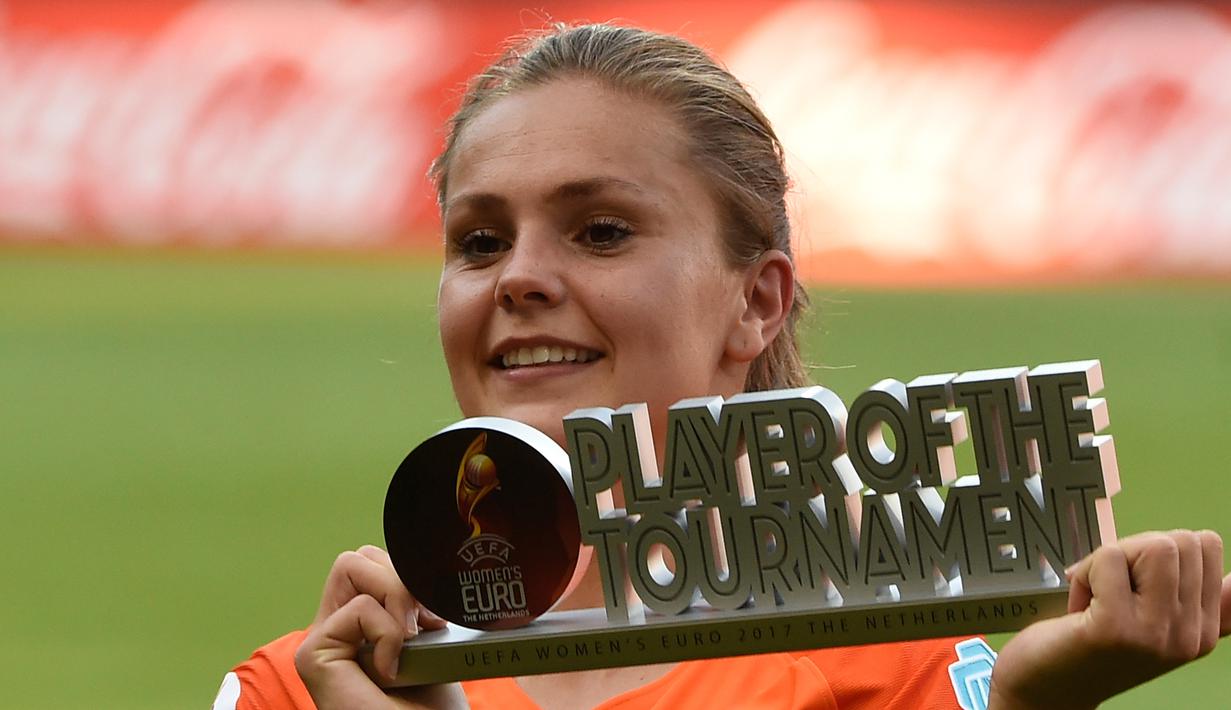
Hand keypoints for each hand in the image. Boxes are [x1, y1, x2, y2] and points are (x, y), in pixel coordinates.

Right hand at [293, 545, 463, 708]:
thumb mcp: (433, 644)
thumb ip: (415, 607)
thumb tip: (423, 568)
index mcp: (361, 628)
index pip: (375, 563)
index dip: (409, 576)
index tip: (435, 618)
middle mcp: (336, 631)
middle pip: (360, 556)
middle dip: (402, 578)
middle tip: (422, 627)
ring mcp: (321, 642)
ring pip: (353, 564)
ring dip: (396, 597)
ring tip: (408, 644)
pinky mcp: (313, 656)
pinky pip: (359, 608)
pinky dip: (388, 632)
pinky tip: (393, 670)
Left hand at [988, 530, 1229, 708]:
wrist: (1047, 688)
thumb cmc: (1091, 647)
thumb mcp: (1152, 622)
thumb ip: (1196, 601)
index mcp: (1205, 629)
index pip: (1206, 545)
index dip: (1155, 549)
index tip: (1133, 584)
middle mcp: (1191, 635)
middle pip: (1181, 540)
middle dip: (1134, 550)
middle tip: (1110, 589)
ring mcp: (1158, 632)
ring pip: (1154, 544)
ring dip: (1110, 559)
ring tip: (1096, 596)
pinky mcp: (1118, 626)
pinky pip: (1111, 557)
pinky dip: (1085, 571)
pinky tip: (1079, 605)